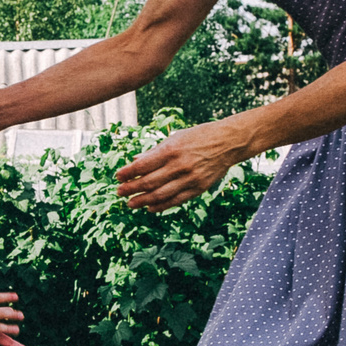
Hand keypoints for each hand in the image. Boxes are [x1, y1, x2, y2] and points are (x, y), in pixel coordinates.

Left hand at [115, 123, 247, 211]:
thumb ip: (155, 151)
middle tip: (119, 192)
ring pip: (160, 195)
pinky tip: (150, 208)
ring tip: (131, 204)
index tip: (118, 176)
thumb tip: (135, 160)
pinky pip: (176, 200)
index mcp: (171, 150)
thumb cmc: (199, 136)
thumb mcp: (175, 137)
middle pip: (149, 182)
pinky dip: (161, 206)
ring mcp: (190, 179)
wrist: (228, 142)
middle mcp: (179, 166)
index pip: (143, 165)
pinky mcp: (198, 188)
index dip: (128, 173)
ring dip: (142, 201)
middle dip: (131, 188)